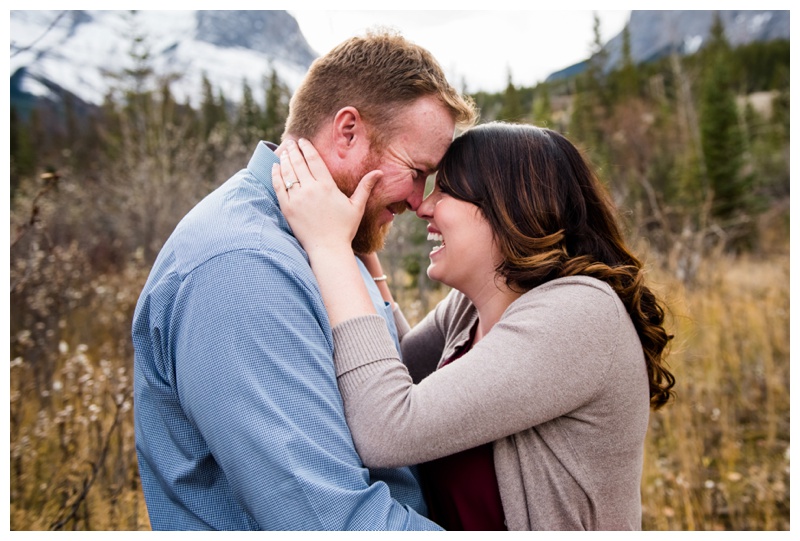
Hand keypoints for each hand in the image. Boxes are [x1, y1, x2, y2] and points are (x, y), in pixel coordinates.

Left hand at [272, 139, 382, 254]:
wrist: (328, 249)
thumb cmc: (344, 229)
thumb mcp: (357, 206)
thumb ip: (365, 187)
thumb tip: (379, 172)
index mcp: (327, 186)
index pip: (314, 160)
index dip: (307, 148)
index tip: (302, 140)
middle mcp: (311, 189)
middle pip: (299, 163)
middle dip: (293, 150)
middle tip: (290, 142)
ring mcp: (297, 199)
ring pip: (288, 173)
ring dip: (284, 159)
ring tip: (283, 151)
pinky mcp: (287, 208)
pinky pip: (279, 187)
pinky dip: (276, 175)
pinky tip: (275, 167)